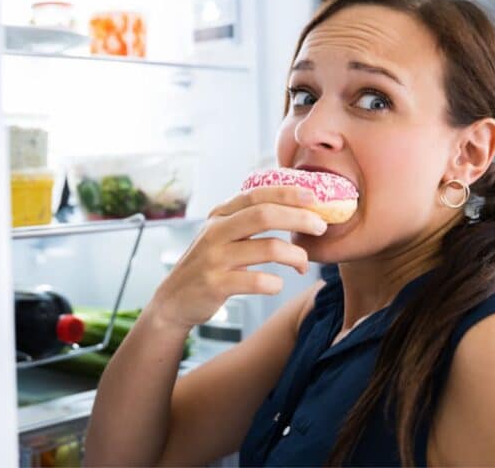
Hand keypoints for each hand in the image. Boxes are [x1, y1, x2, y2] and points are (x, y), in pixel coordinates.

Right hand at [148, 186, 327, 330]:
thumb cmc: (209, 265)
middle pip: (264, 215)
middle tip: (320, 227)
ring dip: (295, 256)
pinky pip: (256, 281)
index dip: (288, 193)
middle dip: (299, 218)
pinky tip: (277, 284)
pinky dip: (274, 283)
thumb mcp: (220, 235)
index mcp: (219, 215)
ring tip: (303, 265)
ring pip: (267, 248)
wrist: (174, 300)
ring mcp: (214, 258)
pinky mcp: (215, 284)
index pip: (257, 194)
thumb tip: (296, 209)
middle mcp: (215, 232)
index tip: (314, 198)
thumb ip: (247, 220)